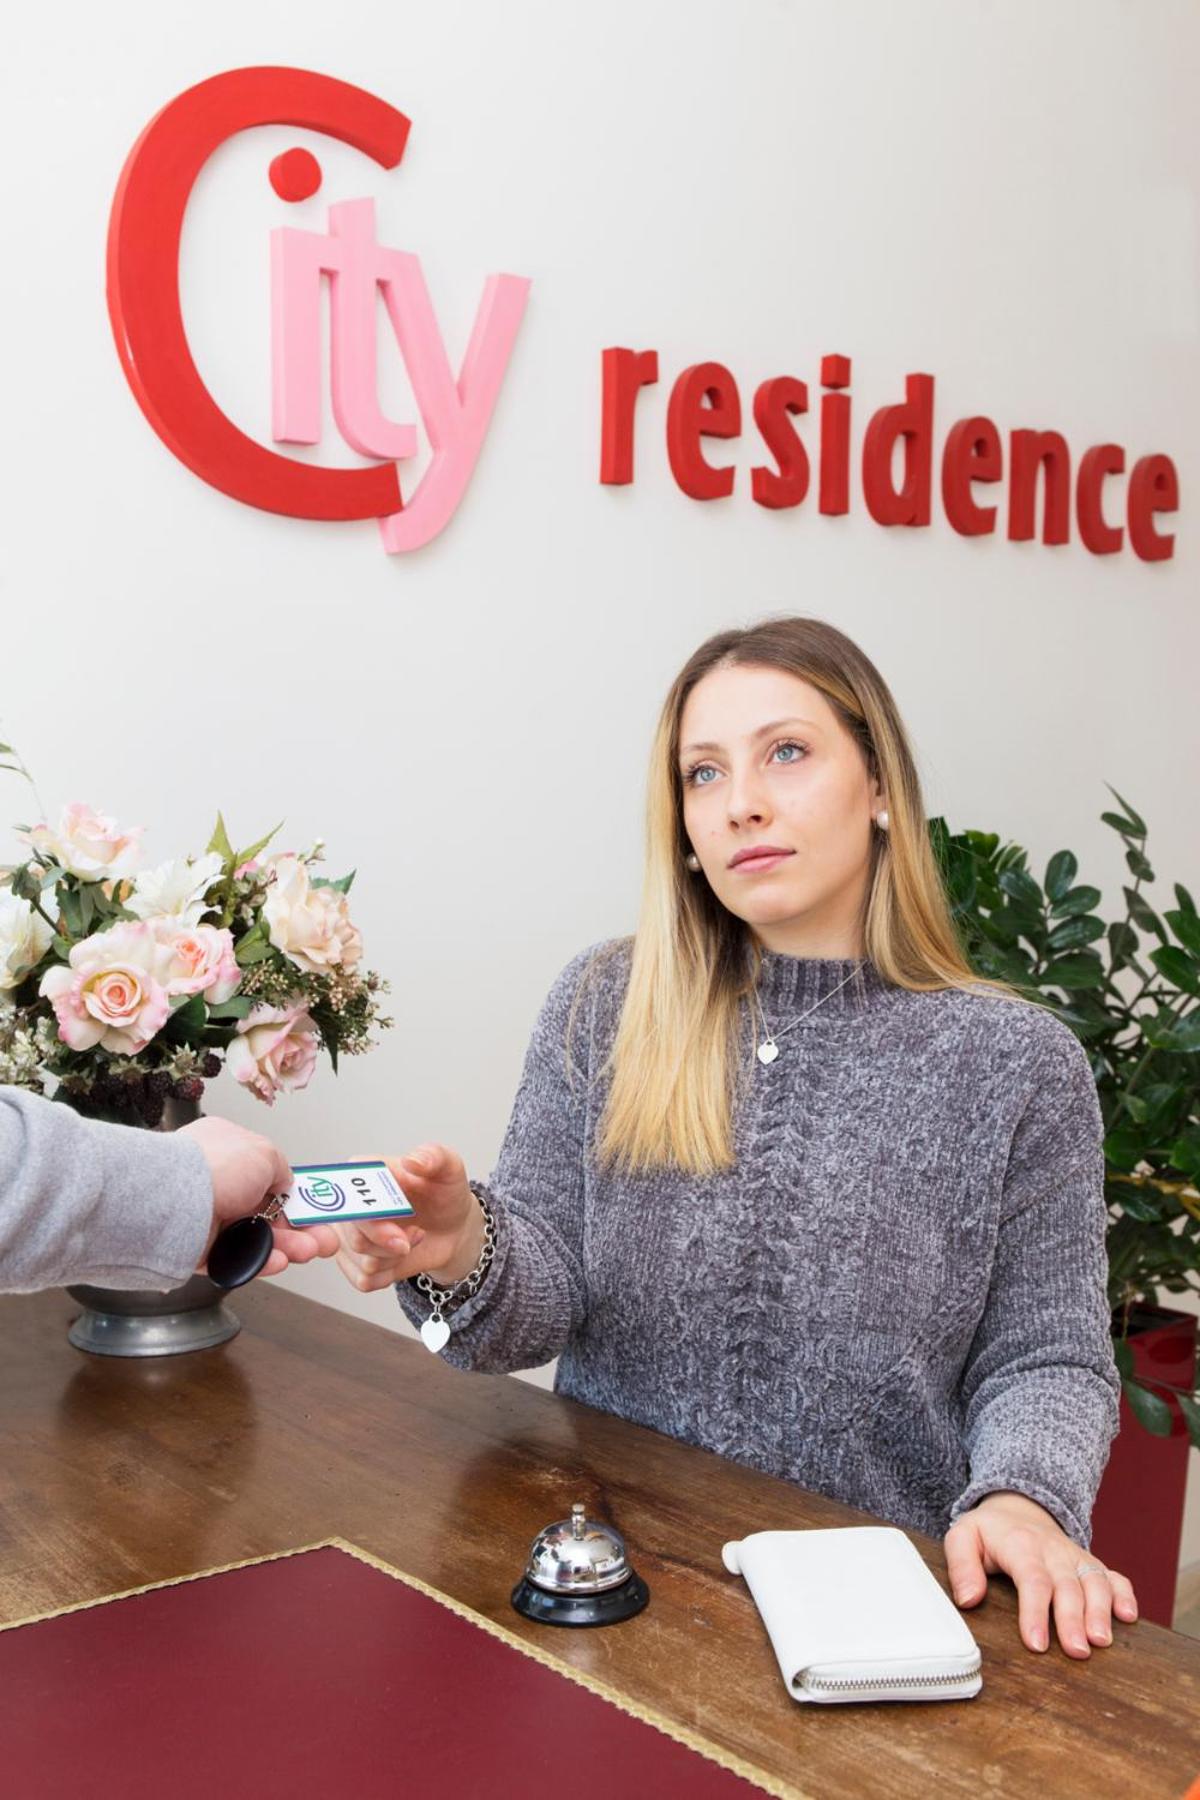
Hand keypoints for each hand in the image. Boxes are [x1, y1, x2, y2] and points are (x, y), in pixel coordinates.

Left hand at [180, 1115, 339, 1277]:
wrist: (173, 1201)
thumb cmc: (213, 1167)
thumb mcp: (266, 1152)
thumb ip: (281, 1169)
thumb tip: (285, 1182)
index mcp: (228, 1151)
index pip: (268, 1178)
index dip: (294, 1197)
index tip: (315, 1213)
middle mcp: (217, 1183)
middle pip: (267, 1212)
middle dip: (299, 1228)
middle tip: (322, 1240)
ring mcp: (208, 1218)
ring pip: (255, 1238)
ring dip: (286, 1246)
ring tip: (307, 1252)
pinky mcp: (199, 1250)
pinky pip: (236, 1259)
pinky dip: (259, 1262)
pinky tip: (278, 1261)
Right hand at [332, 1143, 481, 1293]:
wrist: (450, 1227)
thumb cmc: (442, 1193)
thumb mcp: (449, 1169)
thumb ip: (434, 1157)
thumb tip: (413, 1161)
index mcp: (362, 1174)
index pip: (348, 1196)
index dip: (367, 1215)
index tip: (393, 1223)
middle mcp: (348, 1205)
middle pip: (355, 1237)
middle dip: (391, 1242)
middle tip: (415, 1232)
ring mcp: (348, 1236)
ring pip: (363, 1261)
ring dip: (395, 1257)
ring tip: (411, 1237)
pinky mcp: (354, 1263)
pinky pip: (364, 1280)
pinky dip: (389, 1274)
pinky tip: (400, 1257)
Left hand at [944, 1489, 1138, 1656]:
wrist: (1017, 1508)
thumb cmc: (989, 1532)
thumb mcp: (963, 1537)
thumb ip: (961, 1566)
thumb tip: (969, 1599)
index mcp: (1021, 1545)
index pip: (1032, 1580)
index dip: (1035, 1613)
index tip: (1037, 1645)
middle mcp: (1054, 1551)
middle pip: (1068, 1586)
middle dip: (1073, 1620)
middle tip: (1077, 1651)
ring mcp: (1076, 1558)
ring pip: (1095, 1582)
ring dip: (1101, 1612)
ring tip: (1102, 1642)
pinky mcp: (1091, 1565)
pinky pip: (1115, 1577)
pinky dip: (1125, 1595)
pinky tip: (1128, 1617)